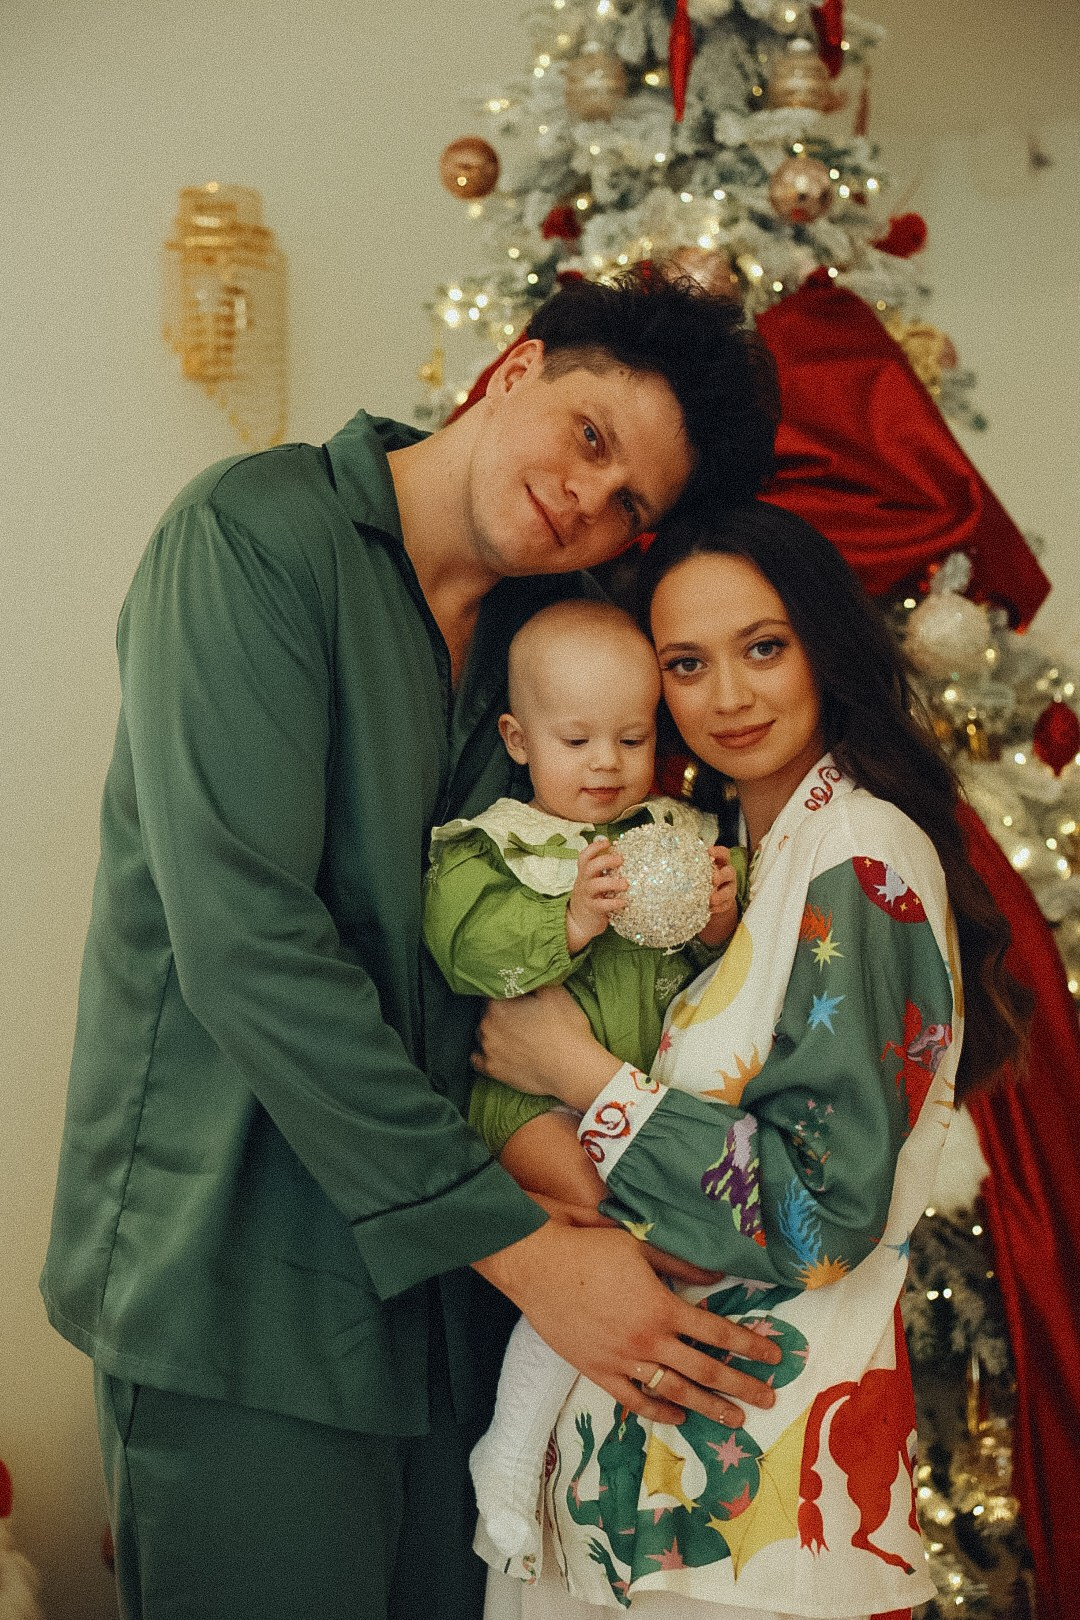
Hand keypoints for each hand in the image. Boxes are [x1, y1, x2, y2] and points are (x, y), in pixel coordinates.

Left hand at [473, 985, 619, 1110]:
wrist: (574, 1070)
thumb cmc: (566, 1029)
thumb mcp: (554, 992)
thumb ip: (532, 979)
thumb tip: (523, 974)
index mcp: (497, 1005)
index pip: (491, 990)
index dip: (505, 992)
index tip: (517, 997)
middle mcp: (486, 1026)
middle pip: (486, 1012)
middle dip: (499, 1012)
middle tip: (520, 1016)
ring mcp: (487, 1050)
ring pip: (482, 1034)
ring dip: (493, 1031)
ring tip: (515, 1035)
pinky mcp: (492, 1071)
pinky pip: (478, 1059)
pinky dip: (486, 1054)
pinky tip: (500, 1051)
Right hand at [474, 1221, 778, 1427]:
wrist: (537, 1264)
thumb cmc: (589, 1247)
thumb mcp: (640, 1244)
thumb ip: (681, 1262)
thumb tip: (719, 1273)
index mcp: (662, 1307)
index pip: (717, 1331)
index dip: (749, 1344)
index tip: (773, 1355)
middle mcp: (648, 1340)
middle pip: (704, 1369)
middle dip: (741, 1384)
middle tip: (768, 1397)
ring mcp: (622, 1360)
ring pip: (674, 1391)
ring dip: (708, 1406)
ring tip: (734, 1418)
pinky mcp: (597, 1371)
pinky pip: (634, 1400)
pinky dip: (658, 1412)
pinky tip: (678, 1418)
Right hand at [566, 838, 626, 953]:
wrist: (579, 922)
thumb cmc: (591, 898)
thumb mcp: (592, 882)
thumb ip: (602, 870)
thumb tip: (620, 855)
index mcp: (584, 874)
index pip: (584, 857)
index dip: (594, 848)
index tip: (607, 842)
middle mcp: (584, 882)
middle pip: (590, 867)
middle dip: (605, 860)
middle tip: (621, 860)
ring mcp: (587, 896)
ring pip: (595, 885)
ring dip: (612, 882)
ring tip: (625, 884)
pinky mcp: (592, 910)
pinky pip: (602, 905)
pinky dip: (614, 902)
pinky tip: (624, 902)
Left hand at [697, 845, 739, 948]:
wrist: (711, 897)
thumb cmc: (700, 877)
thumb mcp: (697, 869)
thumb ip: (690, 864)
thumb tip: (669, 859)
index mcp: (720, 862)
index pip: (723, 854)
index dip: (718, 852)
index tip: (709, 852)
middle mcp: (727, 874)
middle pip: (729, 872)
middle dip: (721, 876)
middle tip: (712, 880)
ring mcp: (729, 889)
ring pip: (730, 891)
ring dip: (720, 895)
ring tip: (710, 900)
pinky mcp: (728, 902)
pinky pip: (725, 905)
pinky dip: (718, 908)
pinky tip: (709, 909)